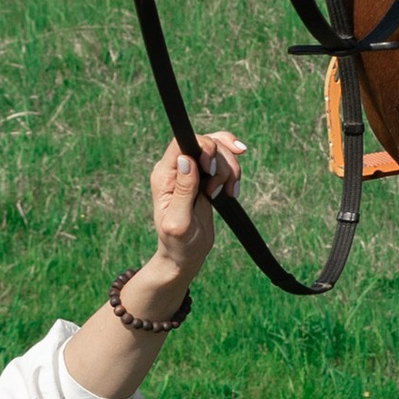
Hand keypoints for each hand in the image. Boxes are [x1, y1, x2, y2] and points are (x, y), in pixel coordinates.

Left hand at [146, 131, 242, 288]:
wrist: (185, 255)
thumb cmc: (178, 243)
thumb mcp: (179, 222)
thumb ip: (183, 190)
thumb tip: (186, 159)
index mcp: (164, 176)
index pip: (183, 142)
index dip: (204, 147)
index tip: (211, 169)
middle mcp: (177, 168)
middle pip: (207, 142)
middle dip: (221, 163)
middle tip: (217, 190)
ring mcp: (192, 170)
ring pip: (219, 149)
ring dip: (229, 170)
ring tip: (224, 194)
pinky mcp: (205, 176)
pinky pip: (224, 159)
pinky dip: (234, 172)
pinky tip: (231, 191)